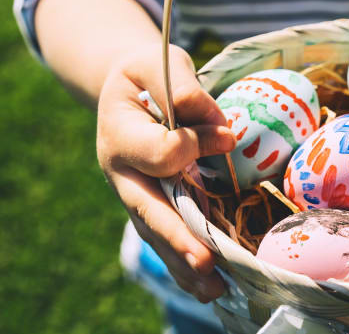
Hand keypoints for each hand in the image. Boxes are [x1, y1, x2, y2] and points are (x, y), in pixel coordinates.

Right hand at [97, 43, 235, 301]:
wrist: (128, 91)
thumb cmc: (146, 75)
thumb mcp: (157, 63)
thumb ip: (181, 86)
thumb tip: (217, 126)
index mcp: (119, 134)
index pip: (162, 152)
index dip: (197, 145)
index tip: (226, 136)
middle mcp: (122, 173)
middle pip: (149, 211)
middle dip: (178, 237)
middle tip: (206, 261)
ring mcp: (136, 194)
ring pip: (157, 235)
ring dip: (185, 264)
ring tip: (214, 290)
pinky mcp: (153, 206)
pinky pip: (167, 239)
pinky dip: (186, 264)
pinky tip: (211, 287)